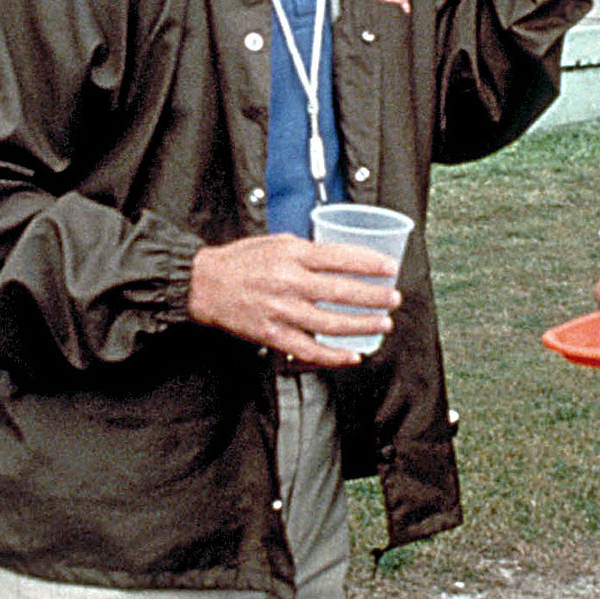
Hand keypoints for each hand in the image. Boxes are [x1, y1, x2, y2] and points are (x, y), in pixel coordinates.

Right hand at [186, 233, 397, 367]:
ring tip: (382, 323)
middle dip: (375, 297)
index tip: (390, 268)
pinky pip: (310, 350)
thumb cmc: (241, 261)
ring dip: (363, 325)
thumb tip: (341, 256)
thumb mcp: (277, 242)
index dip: (371, 264)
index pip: (342, 258)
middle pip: (344, 292)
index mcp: (293, 255)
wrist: (205, 285)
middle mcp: (290, 283)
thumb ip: (308, 250)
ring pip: (333, 323)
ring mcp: (283, 312)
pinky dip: (335, 356)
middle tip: (394, 298)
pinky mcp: (274, 335)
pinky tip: (353, 355)